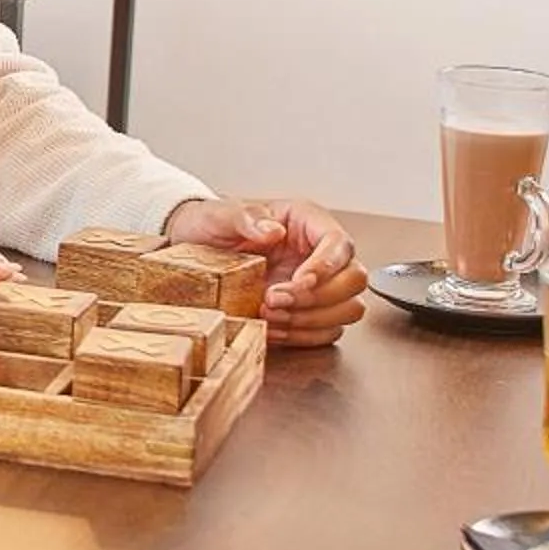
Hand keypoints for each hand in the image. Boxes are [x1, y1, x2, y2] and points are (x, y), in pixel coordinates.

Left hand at [164, 197, 366, 347]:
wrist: (195, 246)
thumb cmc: (213, 224)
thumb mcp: (221, 214)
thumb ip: (247, 217)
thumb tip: (273, 230)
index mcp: (307, 223)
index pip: (339, 244)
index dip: (327, 266)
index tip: (300, 280)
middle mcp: (319, 253)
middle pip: (353, 279)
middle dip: (317, 297)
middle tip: (275, 299)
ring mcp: (318, 284)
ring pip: (347, 309)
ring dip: (311, 319)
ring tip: (270, 314)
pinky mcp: (309, 310)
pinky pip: (327, 331)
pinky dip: (303, 335)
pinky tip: (274, 329)